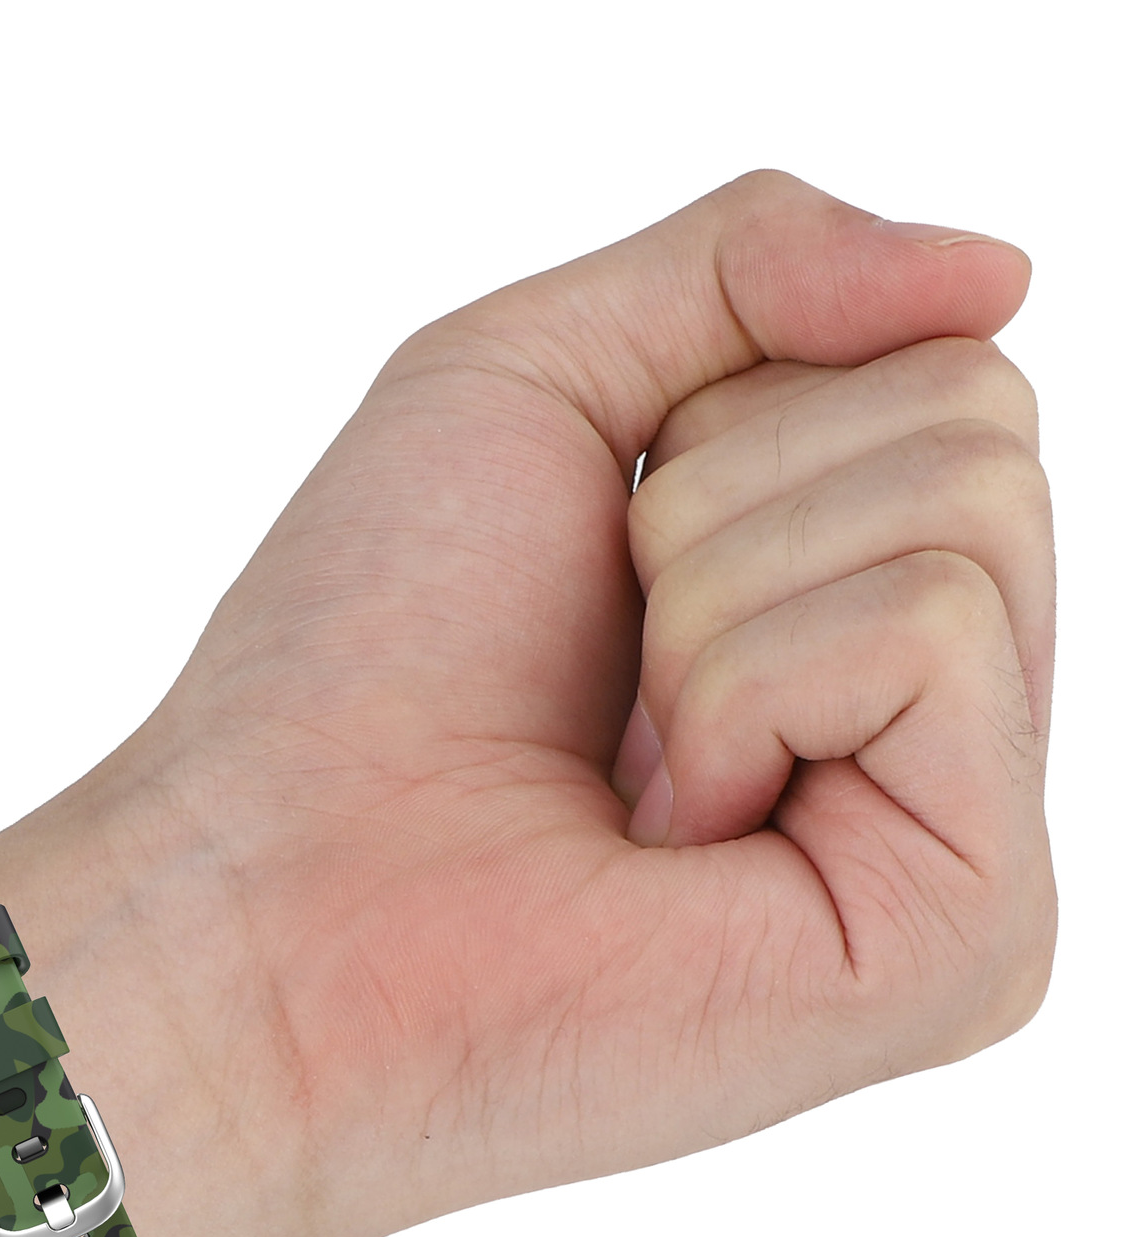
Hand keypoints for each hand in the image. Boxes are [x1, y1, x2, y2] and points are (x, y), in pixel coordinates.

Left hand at [0, 170, 1053, 1236]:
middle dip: (721, 497)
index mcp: (845, 619)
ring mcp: (963, 844)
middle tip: (602, 682)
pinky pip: (933, 630)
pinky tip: (669, 837)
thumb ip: (747, 265)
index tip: (598, 570)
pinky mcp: (970, 936)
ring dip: (712, 598)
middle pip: (978, 422)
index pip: (942, 373)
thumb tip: (1005, 273)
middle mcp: (928, 736)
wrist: (267, 901)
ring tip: (624, 772)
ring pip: (972, 508)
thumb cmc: (359, 665)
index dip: (726, 412)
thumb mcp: (530, 381)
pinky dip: (745, 683)